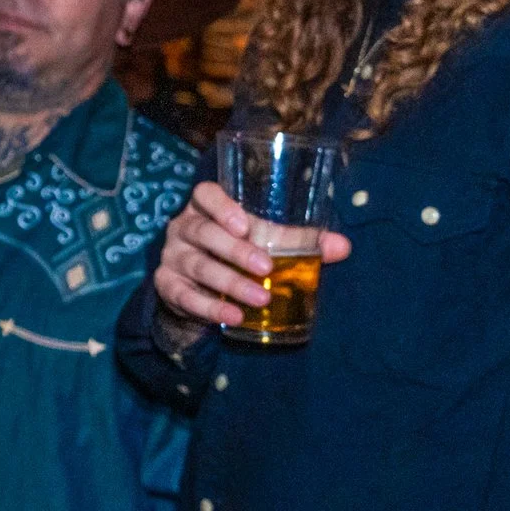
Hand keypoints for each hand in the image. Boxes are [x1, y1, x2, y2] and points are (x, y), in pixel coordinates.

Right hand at [154, 181, 351, 345]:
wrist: (198, 289)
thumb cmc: (236, 253)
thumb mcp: (263, 242)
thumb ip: (298, 242)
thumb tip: (343, 246)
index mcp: (206, 209)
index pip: (204, 194)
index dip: (220, 205)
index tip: (243, 223)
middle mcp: (183, 228)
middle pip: (202, 232)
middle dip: (235, 251)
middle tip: (265, 267)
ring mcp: (172, 257)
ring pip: (197, 265)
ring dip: (230, 282)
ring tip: (260, 297)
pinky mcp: (167, 285)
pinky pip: (184, 295)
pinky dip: (209, 307)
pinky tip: (233, 316)